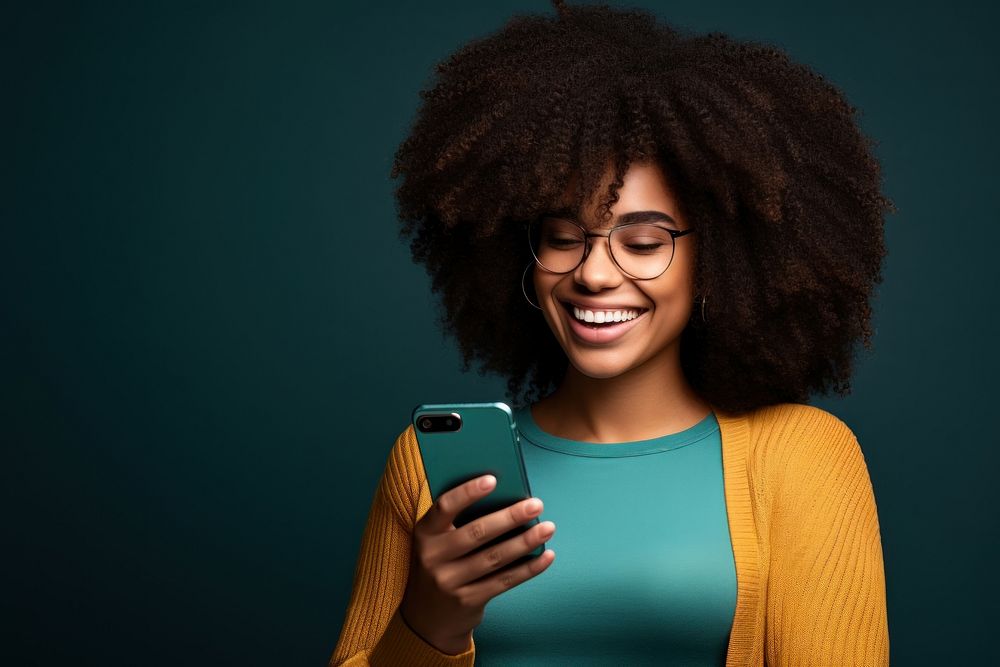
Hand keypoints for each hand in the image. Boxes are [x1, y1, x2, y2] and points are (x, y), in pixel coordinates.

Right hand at [399, 474, 555, 654]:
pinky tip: (546, 555)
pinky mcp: (468, 601)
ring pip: (494, 557)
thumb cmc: (440, 563)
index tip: (493, 479)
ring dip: (525, 541)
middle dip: (510, 517)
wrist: (427, 617)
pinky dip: (528, 568)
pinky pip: (504, 581)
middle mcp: (433, 557)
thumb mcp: (436, 541)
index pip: (444, 506)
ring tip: (548, 528)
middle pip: (477, 532)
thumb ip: (458, 521)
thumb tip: (505, 497)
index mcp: (425, 533)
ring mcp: (449, 582)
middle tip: (536, 505)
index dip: (468, 492)